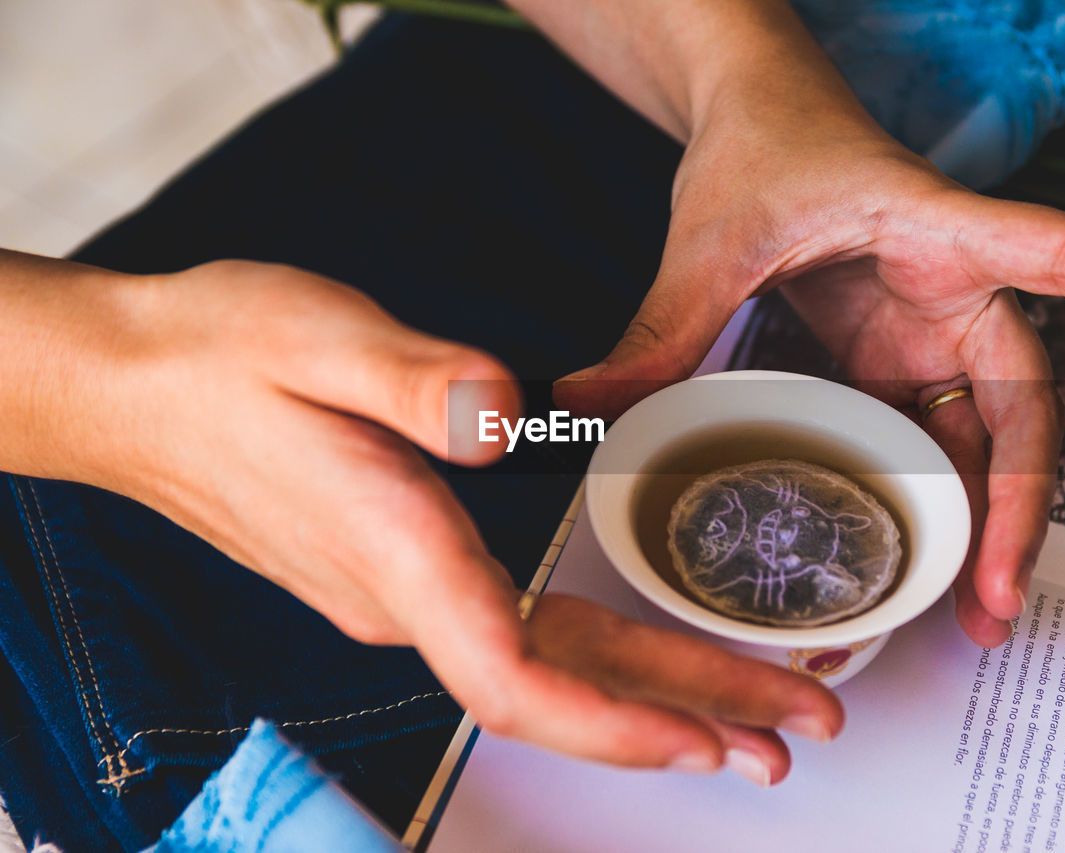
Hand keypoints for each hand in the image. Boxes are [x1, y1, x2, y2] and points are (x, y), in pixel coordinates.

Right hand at [5, 257, 840, 782]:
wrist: (138, 385)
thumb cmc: (222, 358)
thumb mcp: (321, 337)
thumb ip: (418, 381)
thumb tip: (511, 415)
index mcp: (396, 548)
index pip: (514, 675)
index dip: (614, 722)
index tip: (707, 741)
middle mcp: (404, 593)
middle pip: (560, 686)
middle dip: (684, 712)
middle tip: (794, 728)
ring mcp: (401, 590)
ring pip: (547, 666)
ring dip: (652, 692)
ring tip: (748, 714)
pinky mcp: (402, 569)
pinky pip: (518, 636)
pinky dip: (597, 659)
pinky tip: (641, 659)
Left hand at [554, 98, 1064, 647]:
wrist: (754, 117)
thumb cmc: (764, 145)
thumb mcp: (709, 241)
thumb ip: (658, 329)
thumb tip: (581, 407)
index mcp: (937, 232)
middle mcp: (954, 288)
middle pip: (1026, 403)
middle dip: (1021, 507)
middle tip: (998, 600)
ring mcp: (929, 329)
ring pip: (986, 436)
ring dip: (984, 524)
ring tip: (968, 611)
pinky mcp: (897, 356)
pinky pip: (933, 437)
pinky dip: (934, 500)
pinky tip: (919, 561)